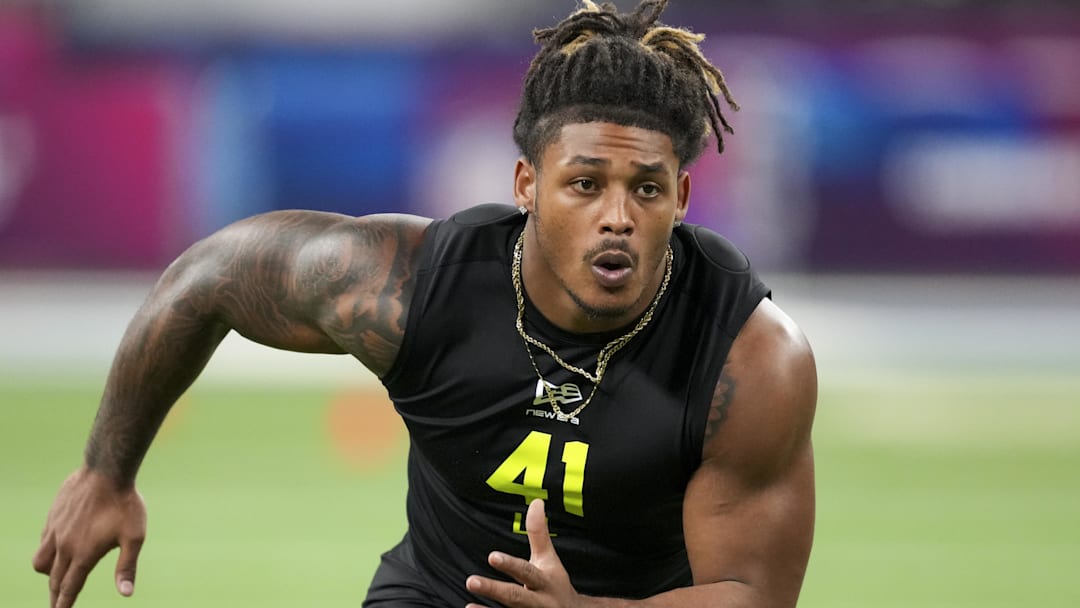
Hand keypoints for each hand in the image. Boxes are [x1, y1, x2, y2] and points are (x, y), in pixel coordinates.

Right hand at [32, 467, 146, 607]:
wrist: (107, 471)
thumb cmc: (126, 504)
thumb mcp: (134, 537)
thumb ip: (126, 566)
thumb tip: (125, 593)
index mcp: (83, 554)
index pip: (69, 588)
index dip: (63, 605)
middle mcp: (64, 545)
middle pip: (53, 579)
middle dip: (55, 595)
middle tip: (56, 605)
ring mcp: (55, 530)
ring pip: (40, 562)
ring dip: (47, 574)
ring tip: (56, 576)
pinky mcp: (52, 517)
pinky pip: (43, 541)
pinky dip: (47, 551)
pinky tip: (57, 548)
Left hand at [465, 499, 586, 607]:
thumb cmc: (556, 585)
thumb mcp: (550, 560)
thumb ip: (539, 534)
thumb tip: (536, 503)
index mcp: (545, 582)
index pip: (527, 572)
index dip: (510, 565)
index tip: (492, 556)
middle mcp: (538, 602)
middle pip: (516, 597)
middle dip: (495, 590)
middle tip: (471, 581)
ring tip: (468, 606)